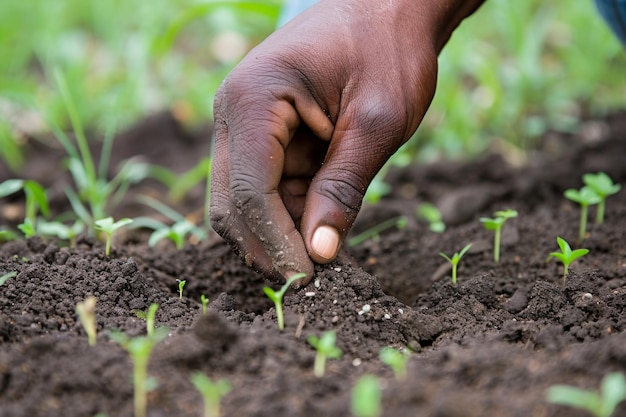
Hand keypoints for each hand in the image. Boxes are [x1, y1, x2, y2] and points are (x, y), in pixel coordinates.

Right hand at [210, 0, 476, 285]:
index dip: (276, 241)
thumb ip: (343, 188)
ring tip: (324, 250)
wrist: (388, 7)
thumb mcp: (376, 122)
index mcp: (254, 100)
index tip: (308, 279)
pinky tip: (320, 223)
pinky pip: (265, 187)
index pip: (249, 191)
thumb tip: (319, 253)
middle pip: (232, 203)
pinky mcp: (262, 135)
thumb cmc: (387, 50)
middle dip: (269, 244)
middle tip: (314, 277)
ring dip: (278, 232)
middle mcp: (234, 113)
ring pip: (243, 201)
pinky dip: (288, 213)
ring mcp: (243, 124)